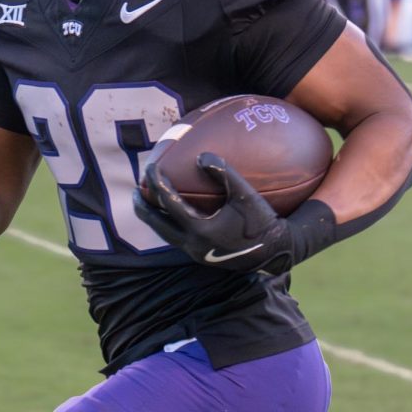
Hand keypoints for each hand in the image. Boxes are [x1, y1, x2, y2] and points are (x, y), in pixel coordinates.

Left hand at [133, 153, 294, 273]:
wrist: (275, 253)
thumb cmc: (262, 222)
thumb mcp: (246, 195)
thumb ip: (225, 173)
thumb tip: (201, 155)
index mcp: (200, 230)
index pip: (169, 203)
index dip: (157, 183)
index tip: (151, 166)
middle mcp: (193, 245)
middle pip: (157, 224)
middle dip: (143, 207)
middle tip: (137, 190)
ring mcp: (195, 253)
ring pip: (165, 234)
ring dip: (154, 217)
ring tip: (147, 202)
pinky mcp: (201, 256)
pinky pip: (177, 237)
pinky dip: (169, 223)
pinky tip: (172, 213)